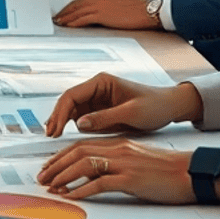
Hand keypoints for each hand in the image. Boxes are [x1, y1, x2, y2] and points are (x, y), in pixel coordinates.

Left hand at [36, 136, 196, 203]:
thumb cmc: (169, 170)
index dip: (62, 156)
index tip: (49, 166)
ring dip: (63, 176)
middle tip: (42, 177)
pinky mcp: (131, 179)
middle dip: (56, 165)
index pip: (82, 145)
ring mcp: (124, 163)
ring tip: (51, 187)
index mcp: (119, 143)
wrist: (192, 172)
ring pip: (84, 165)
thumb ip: (118, 161)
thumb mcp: (138, 160)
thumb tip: (97, 173)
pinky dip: (82, 190)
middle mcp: (118, 149)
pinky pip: (99, 183)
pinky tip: (72, 197)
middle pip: (77, 152)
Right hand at [45, 74, 201, 135]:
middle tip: (50, 135)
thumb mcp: (131, 112)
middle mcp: (96, 88)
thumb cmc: (154, 105)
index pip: (72, 95)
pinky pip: (80, 117)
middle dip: (57, 117)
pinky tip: (63, 134)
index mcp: (102, 82)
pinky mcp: (100, 111)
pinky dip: (70, 125)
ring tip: (52, 136)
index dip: (60, 112)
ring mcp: (97, 100)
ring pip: (71, 110)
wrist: (169, 108)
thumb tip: (79, 124)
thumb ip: (104, 117)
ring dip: (61, 121)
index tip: (55, 129)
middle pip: (68, 101)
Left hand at [53, 0, 159, 29]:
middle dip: (67, 9)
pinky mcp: (101, 15)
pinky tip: (68, 25)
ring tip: (59, 21)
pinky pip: (83, 19)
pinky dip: (74, 22)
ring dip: (67, 17)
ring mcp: (100, 4)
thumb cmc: (142, 4)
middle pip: (78, 2)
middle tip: (58, 15)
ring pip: (78, 10)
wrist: (148, 10)